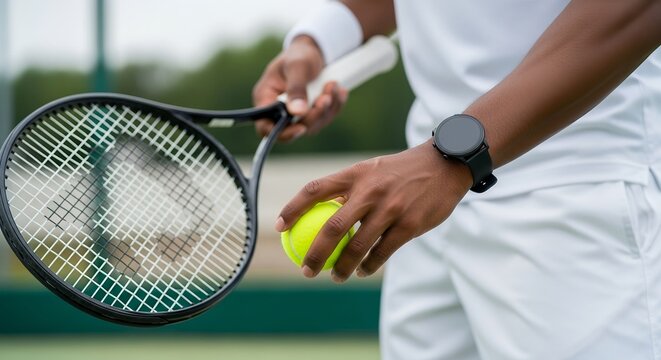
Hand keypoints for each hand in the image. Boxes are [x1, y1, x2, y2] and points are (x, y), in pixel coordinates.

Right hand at [252, 35, 348, 141]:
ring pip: (313, 125)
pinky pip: (325, 118)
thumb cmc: (299, 55)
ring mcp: (296, 114)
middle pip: (294, 128)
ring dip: (328, 108)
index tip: (301, 128)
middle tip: (327, 96)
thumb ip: (296, 88)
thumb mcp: (297, 66)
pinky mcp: (311, 114)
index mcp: (265, 98)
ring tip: (333, 85)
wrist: (313, 51)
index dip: (282, 132)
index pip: (266, 126)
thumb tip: (298, 112)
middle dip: (315, 114)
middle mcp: (278, 110)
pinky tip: (339, 90)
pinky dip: (334, 105)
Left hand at [274, 139, 472, 281]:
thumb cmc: (400, 172)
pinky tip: (363, 271)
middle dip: (314, 254)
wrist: (444, 166)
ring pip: (356, 246)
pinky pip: (382, 253)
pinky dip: (369, 266)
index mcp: (355, 174)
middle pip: (331, 228)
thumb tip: (318, 213)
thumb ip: (348, 189)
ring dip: (342, 268)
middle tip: (306, 270)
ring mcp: (390, 208)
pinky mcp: (409, 225)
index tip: (278, 227)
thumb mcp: (371, 170)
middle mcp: (370, 190)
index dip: (292, 208)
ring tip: (335, 276)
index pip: (315, 190)